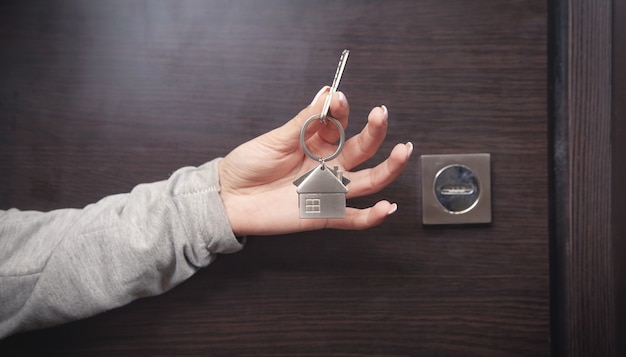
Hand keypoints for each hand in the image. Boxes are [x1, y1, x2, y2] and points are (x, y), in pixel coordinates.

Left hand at [218, 86, 412, 235]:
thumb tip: (326, 92)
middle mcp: (328, 164)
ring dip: (388, 168)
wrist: (229, 197)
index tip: (338, 98)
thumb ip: (304, 120)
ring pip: (368, 180)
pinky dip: (371, 216)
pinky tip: (386, 208)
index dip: (341, 109)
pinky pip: (352, 217)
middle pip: (362, 148)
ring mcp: (328, 188)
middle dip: (375, 130)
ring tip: (403, 152)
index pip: (340, 122)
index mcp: (317, 142)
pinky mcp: (323, 213)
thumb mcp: (275, 138)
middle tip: (380, 114)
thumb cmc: (248, 165)